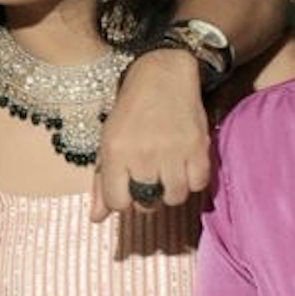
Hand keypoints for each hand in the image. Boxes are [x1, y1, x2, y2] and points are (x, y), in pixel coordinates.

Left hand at [90, 47, 211, 221]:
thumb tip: (96, 219)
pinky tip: (184, 166)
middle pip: (146, 204)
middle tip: (147, 178)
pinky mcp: (198, 147)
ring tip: (166, 173)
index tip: (127, 190)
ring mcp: (173, 151)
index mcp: (116, 152)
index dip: (122, 202)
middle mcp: (143, 154)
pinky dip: (192, 181)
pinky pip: (198, 184)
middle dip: (145, 197)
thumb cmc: (131, 111)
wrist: (163, 76)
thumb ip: (102, 181)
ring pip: (174, 197)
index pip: (118, 202)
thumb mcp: (108, 141)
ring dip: (170, 191)